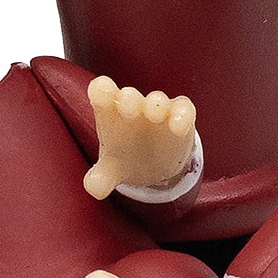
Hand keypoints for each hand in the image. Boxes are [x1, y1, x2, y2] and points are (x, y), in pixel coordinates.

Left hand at [82, 79, 197, 201]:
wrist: (153, 163)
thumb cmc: (125, 156)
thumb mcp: (111, 170)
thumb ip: (100, 178)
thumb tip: (94, 189)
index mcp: (110, 111)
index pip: (101, 90)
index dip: (101, 89)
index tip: (101, 91)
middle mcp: (133, 106)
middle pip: (129, 96)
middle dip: (129, 99)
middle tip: (128, 105)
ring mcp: (157, 109)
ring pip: (157, 100)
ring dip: (155, 104)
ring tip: (154, 113)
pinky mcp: (179, 115)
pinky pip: (183, 109)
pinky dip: (182, 115)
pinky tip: (178, 128)